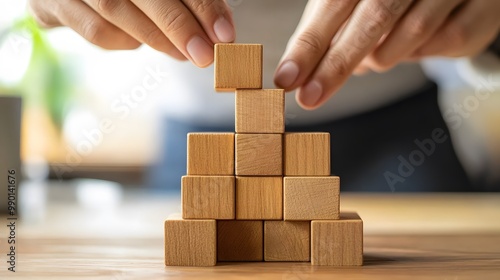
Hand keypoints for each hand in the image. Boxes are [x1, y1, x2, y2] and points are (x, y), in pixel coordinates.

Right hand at [28, 0, 235, 66]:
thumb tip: (218, 29)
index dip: (202, 5)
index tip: (224, 35)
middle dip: (179, 27)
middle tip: (206, 55)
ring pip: (115, 12)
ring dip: (156, 39)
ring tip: (185, 54)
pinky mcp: (54, 5)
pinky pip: (96, 30)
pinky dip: (124, 41)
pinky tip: (140, 42)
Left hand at [274, 0, 499, 109]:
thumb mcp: (353, 1)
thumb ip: (327, 29)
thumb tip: (298, 72)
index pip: (333, 4)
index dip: (308, 45)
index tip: (286, 79)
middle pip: (372, 20)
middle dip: (336, 66)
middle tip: (310, 98)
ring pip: (408, 37)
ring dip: (381, 56)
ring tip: (372, 53)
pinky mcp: (482, 7)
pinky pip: (443, 45)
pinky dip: (419, 53)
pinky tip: (412, 43)